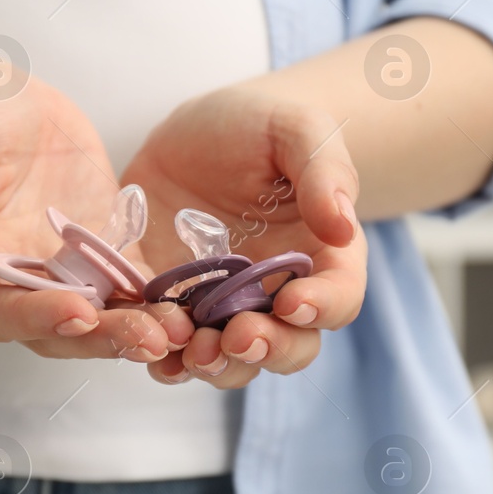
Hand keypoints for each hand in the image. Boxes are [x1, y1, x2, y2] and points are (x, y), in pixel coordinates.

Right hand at [0, 63, 190, 361]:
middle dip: (105, 336)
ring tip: (182, 328)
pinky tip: (198, 300)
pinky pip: (132, 284)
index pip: (1, 311)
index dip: (39, 315)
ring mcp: (63, 273)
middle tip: (151, 337)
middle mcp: (16, 285)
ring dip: (139, 326)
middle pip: (60, 328)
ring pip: (102, 316)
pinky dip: (161, 297)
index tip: (79, 310)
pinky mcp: (101, 253)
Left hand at [122, 88, 366, 388]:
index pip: (338, 297)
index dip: (322, 307)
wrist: (193, 136)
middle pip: (288, 347)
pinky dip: (163, 358)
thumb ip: (324, 171)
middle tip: (237, 336)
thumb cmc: (258, 128)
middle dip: (266, 350)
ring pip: (231, 360)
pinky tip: (150, 349)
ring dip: (215, 365)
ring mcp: (223, 309)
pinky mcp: (173, 308)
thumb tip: (342, 226)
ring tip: (191, 349)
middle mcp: (277, 295)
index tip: (293, 302)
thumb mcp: (296, 130)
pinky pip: (171, 348)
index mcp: (321, 257)